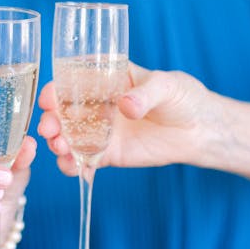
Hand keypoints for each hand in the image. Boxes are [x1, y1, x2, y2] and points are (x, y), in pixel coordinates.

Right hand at [38, 63, 214, 174]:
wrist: (200, 130)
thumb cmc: (184, 97)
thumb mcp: (167, 85)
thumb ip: (145, 93)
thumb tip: (125, 105)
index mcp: (106, 80)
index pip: (73, 81)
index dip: (56, 89)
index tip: (49, 99)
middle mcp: (97, 105)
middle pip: (63, 112)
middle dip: (51, 120)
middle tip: (50, 129)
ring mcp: (99, 131)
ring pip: (68, 137)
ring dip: (58, 143)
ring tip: (61, 149)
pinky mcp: (107, 154)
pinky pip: (83, 161)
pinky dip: (73, 166)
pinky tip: (74, 168)